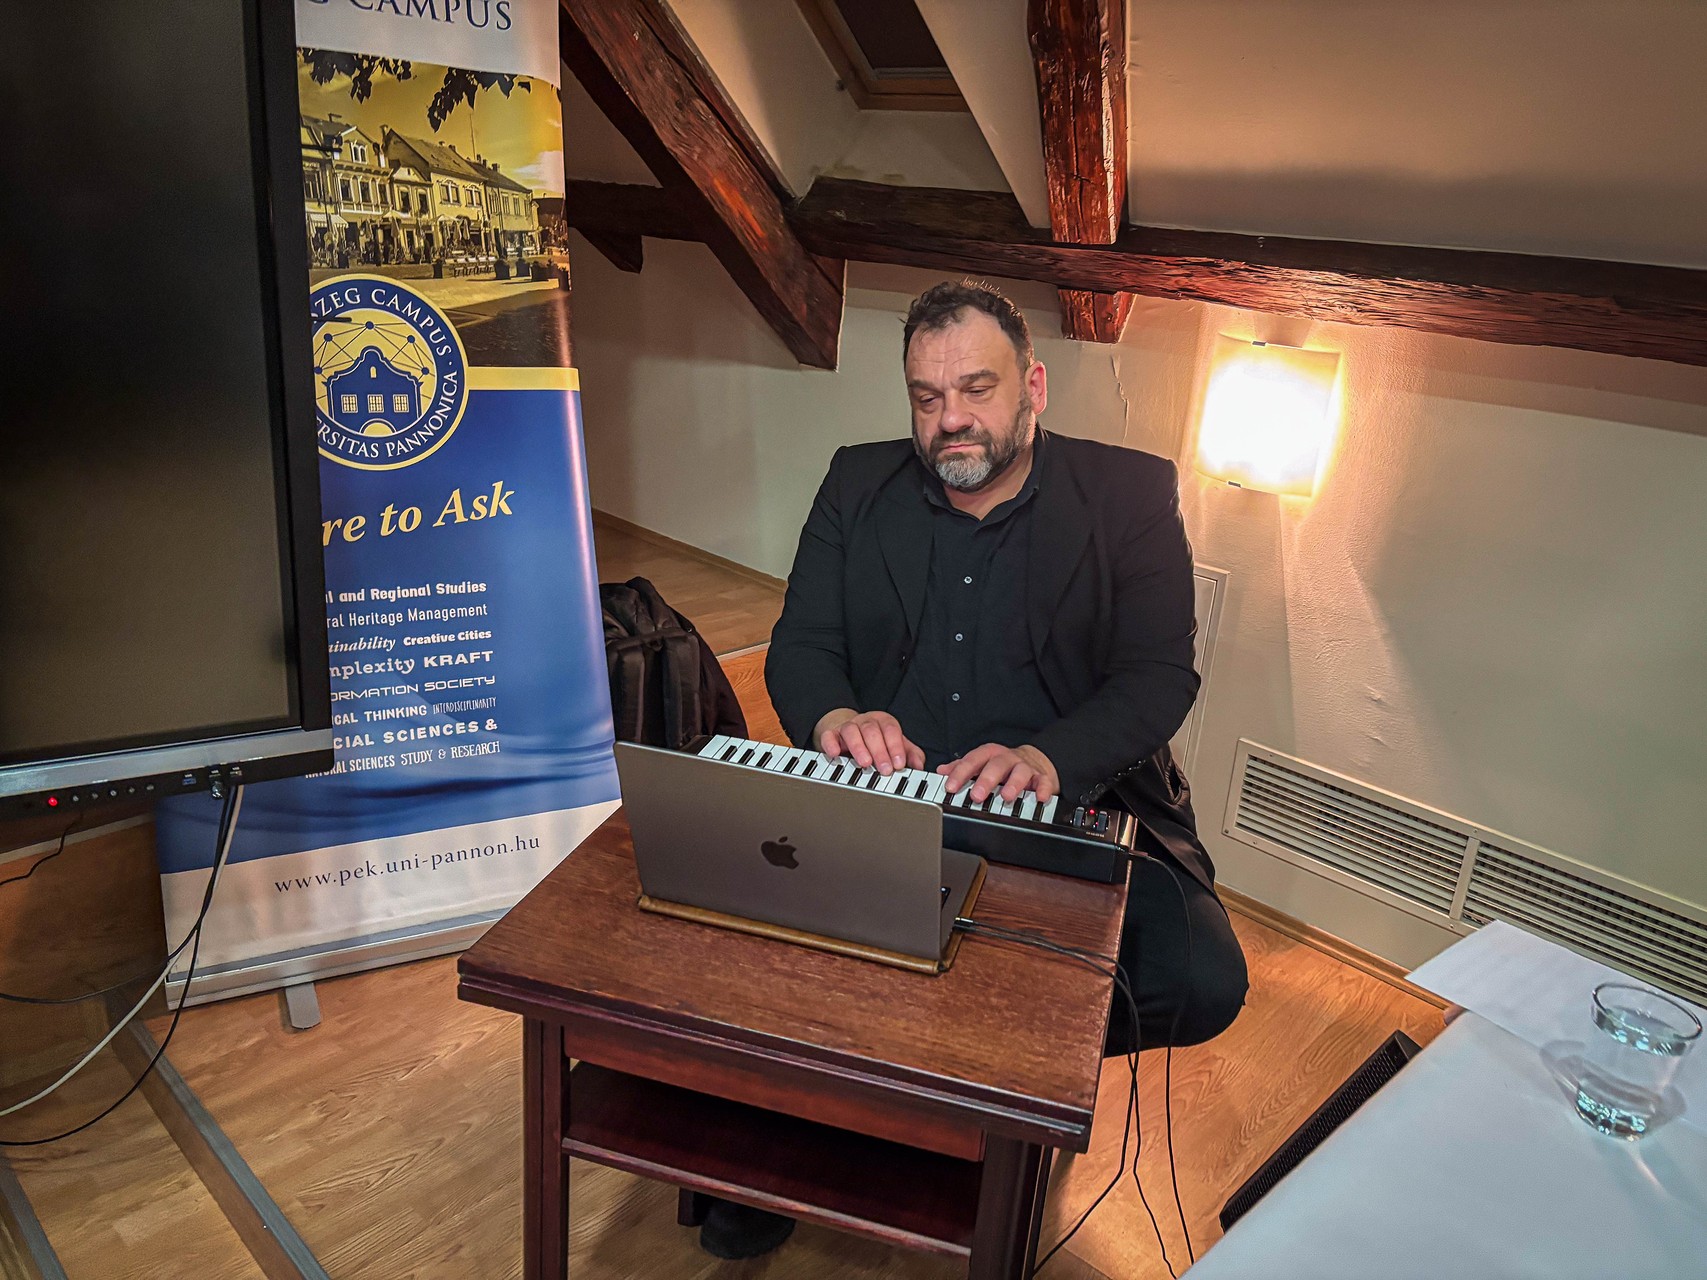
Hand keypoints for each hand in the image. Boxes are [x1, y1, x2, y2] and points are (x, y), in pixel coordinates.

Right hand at [813, 708, 924, 774]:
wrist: (849, 733)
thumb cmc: (876, 741)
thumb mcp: (895, 744)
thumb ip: (909, 754)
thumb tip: (919, 765)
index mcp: (883, 722)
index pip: (891, 729)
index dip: (895, 746)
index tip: (899, 763)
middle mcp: (866, 722)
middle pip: (872, 730)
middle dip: (880, 751)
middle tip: (885, 769)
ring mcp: (847, 727)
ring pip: (851, 731)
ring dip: (859, 747)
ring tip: (865, 763)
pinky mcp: (832, 735)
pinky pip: (829, 736)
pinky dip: (831, 744)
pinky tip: (835, 754)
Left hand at [937, 743, 1058, 804]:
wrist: (1036, 760)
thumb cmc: (1004, 765)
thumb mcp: (982, 763)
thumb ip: (963, 767)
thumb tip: (941, 771)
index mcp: (990, 754)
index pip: (973, 760)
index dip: (960, 773)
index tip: (950, 786)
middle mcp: (1007, 758)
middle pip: (996, 765)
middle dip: (986, 780)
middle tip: (976, 795)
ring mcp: (1025, 767)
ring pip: (1020, 772)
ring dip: (1014, 784)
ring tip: (1006, 797)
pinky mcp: (1042, 777)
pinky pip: (1044, 781)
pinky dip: (1043, 789)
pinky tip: (1040, 798)